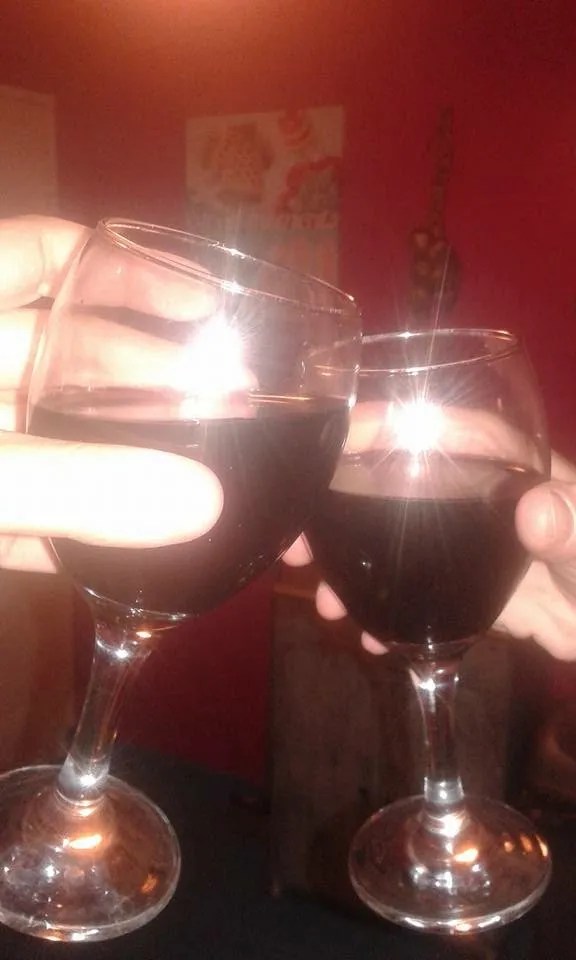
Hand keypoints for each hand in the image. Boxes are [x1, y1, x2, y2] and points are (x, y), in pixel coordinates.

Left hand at [0, 216, 222, 572]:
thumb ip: (70, 485)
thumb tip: (206, 506)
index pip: (39, 255)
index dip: (124, 267)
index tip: (204, 300)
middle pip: (65, 352)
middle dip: (149, 370)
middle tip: (232, 397)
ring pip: (52, 435)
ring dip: (124, 452)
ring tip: (206, 469)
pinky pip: (29, 511)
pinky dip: (78, 525)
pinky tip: (141, 542)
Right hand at [284, 428, 575, 661]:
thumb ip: (575, 527)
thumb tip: (538, 508)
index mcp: (508, 464)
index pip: (442, 428)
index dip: (386, 425)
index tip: (333, 442)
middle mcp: (474, 493)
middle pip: (396, 484)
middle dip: (340, 507)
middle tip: (297, 542)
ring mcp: (463, 542)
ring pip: (393, 541)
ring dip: (352, 568)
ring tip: (326, 602)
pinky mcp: (464, 586)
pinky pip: (413, 592)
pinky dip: (388, 613)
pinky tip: (372, 639)